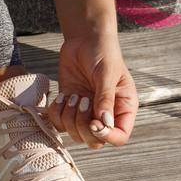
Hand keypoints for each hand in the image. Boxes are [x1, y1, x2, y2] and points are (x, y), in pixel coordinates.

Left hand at [46, 31, 137, 149]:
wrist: (84, 40)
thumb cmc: (103, 53)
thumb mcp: (107, 75)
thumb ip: (105, 99)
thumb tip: (104, 123)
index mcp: (123, 109)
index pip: (119, 137)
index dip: (106, 136)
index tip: (95, 122)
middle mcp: (105, 114)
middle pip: (95, 141)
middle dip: (84, 126)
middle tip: (82, 100)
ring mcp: (86, 112)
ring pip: (75, 134)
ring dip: (70, 117)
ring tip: (74, 95)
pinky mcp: (69, 106)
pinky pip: (59, 122)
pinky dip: (57, 113)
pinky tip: (61, 96)